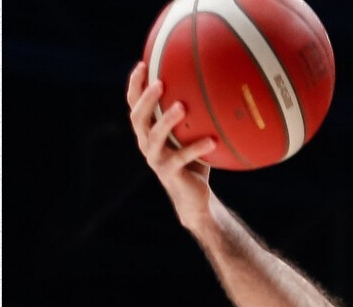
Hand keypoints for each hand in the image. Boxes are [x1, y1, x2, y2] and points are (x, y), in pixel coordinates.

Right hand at [125, 61, 217, 229]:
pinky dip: (196, 148)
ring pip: (156, 137)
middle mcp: (146, 143)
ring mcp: (156, 159)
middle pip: (138, 117)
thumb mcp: (193, 135)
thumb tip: (218, 88)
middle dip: (147, 99)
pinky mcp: (169, 173)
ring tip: (182, 107)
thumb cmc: (195, 161)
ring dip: (167, 120)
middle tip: (160, 83)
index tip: (143, 64)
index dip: (135, 85)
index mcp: (148, 132)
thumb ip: (197, 116)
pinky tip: (212, 141)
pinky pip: (181, 158)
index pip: (134, 104)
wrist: (194, 197)